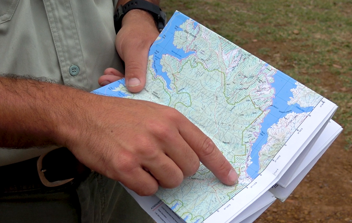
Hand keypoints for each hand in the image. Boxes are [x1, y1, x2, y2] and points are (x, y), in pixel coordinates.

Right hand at [64, 95, 237, 195]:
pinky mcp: (126, 166)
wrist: (83, 116)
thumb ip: (175, 131)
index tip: (229, 177)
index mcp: (171, 118)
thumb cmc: (118, 114)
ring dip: (160, 178)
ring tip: (145, 165)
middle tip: (163, 163)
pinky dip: (143, 185)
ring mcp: (144, 150)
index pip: (204, 145)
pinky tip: (132, 170)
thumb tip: (194, 157)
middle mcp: (161, 133)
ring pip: (172, 180)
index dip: (219, 165)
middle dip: (179, 170)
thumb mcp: (152, 111)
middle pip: (189, 168)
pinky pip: (149, 188)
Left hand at [99, 10, 158, 91]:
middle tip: (110, 85)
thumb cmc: (137, 33)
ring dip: (119, 83)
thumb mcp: (135, 50)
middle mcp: (159, 72)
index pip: (159, 85)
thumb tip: (136, 88)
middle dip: (127, 89)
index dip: (146, 94)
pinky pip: (130, 80)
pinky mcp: (139, 72)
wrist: (132, 25)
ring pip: (135, 84)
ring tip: (105, 78)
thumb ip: (135, 68)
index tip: (130, 97)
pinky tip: (108, 75)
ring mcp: (148, 73)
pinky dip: (118, 79)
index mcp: (166, 67)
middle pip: (145, 87)